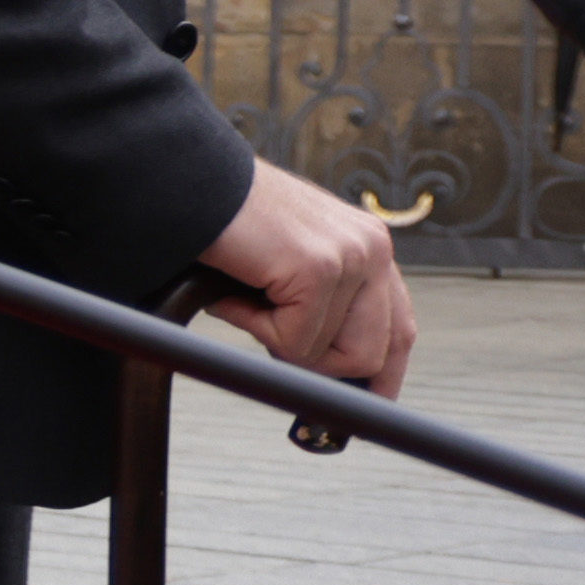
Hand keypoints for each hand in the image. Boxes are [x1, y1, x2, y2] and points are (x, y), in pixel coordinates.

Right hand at [196, 160, 417, 398]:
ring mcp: (350, 257)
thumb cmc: (225, 223)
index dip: (382, 373)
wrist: (185, 183)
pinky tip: (233, 294)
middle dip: (322, 367)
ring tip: (244, 301)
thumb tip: (325, 368)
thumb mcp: (288, 266)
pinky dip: (254, 329)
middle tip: (275, 348)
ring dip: (278, 342)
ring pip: (333, 354)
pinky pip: (295, 341)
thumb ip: (321, 305)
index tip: (364, 402)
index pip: (399, 328)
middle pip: (375, 352)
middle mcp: (371, 247)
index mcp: (368, 245)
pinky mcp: (317, 268)